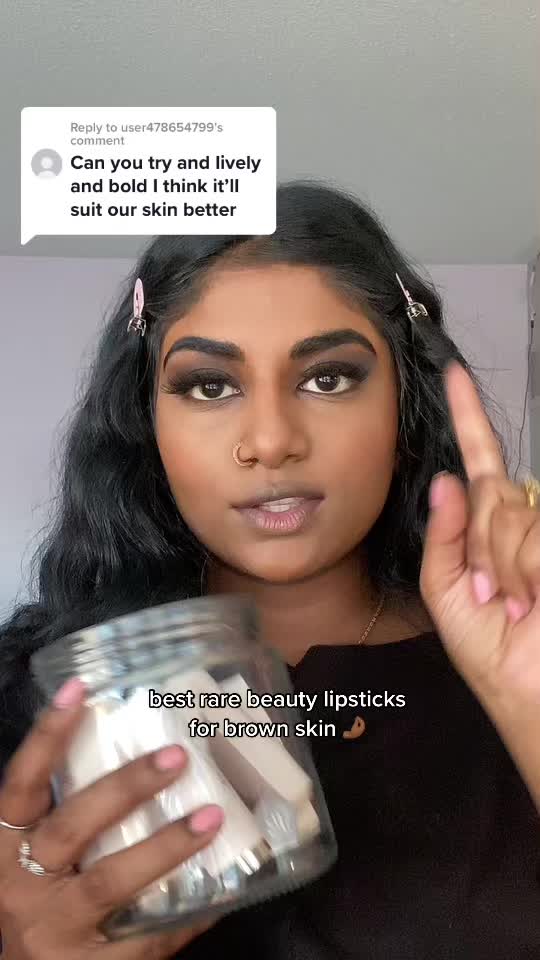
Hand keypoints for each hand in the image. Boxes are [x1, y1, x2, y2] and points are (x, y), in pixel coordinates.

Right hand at [0, 685, 223, 958]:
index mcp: (7, 846)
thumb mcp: (30, 856)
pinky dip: (187, 911)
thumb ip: (66, 811)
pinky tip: (222, 892)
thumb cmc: (36, 900)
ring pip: (110, 880)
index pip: (21, 783)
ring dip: (165, 845)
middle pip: (72, 826)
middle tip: (176, 755)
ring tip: (210, 816)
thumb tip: (134, 747)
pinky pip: (146, 936)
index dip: (47, 735)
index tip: (79, 689)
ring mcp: (57, 929)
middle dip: (124, 788)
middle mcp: (23, 885)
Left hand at [419, 360, 539, 703]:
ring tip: (516, 606)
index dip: (469, 419)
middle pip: (492, 493)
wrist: (529, 695)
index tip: (453, 376)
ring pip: (512, 513)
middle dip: (481, 546)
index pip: (483, 463)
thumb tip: (447, 479)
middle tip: (492, 597)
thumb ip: (444, 538)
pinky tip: (534, 604)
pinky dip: (525, 572)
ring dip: (503, 568)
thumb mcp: (449, 595)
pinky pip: (534, 534)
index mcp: (493, 531)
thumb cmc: (492, 654)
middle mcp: (528, 523)